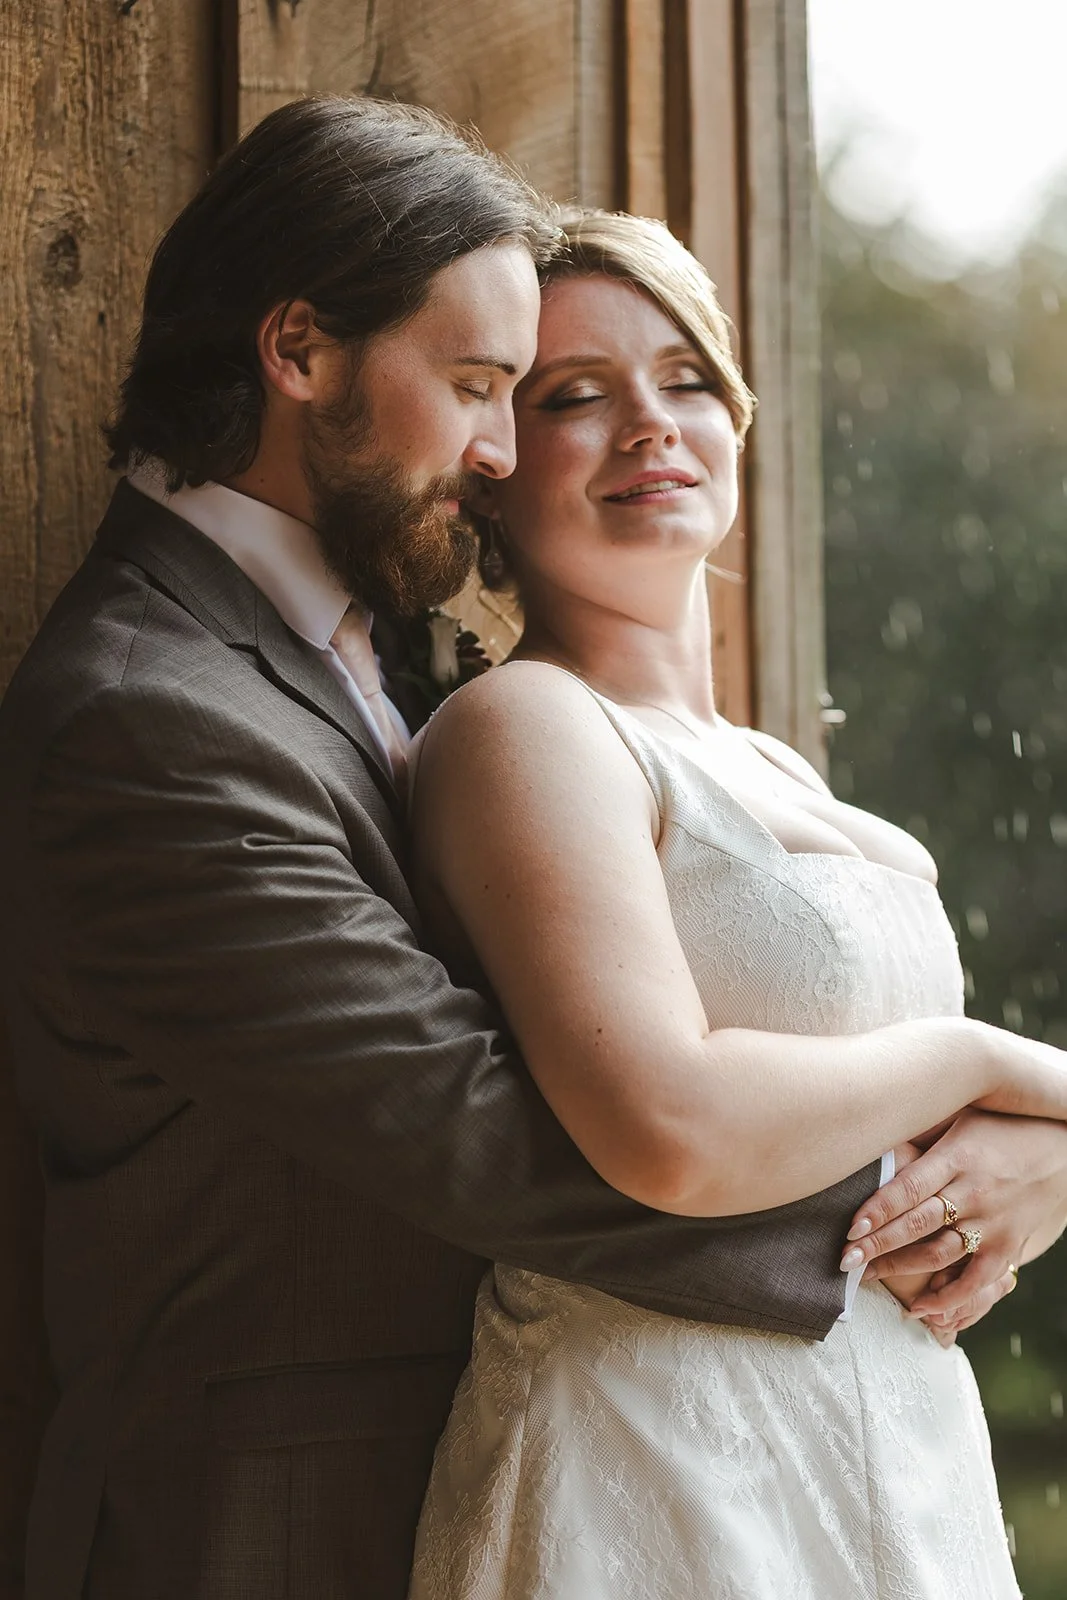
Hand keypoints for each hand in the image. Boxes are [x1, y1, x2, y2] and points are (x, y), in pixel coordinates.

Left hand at [840, 1109, 1066, 1327]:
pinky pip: (977, 1280)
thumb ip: (922, 1131)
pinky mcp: (1008, 1245)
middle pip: (917, 1224)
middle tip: (843, 1261)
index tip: (849, 1229)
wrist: (1063, 1149)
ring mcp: (992, 1222)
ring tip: (865, 1276)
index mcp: (957, 1157)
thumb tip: (873, 1131)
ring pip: (940, 1253)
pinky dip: (949, 1298)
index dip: (877, 1210)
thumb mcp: (960, 1117)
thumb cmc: (998, 1127)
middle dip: (877, 1245)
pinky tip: (920, 1307)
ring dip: (900, 1268)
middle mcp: (973, 1191)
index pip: (909, 1187)